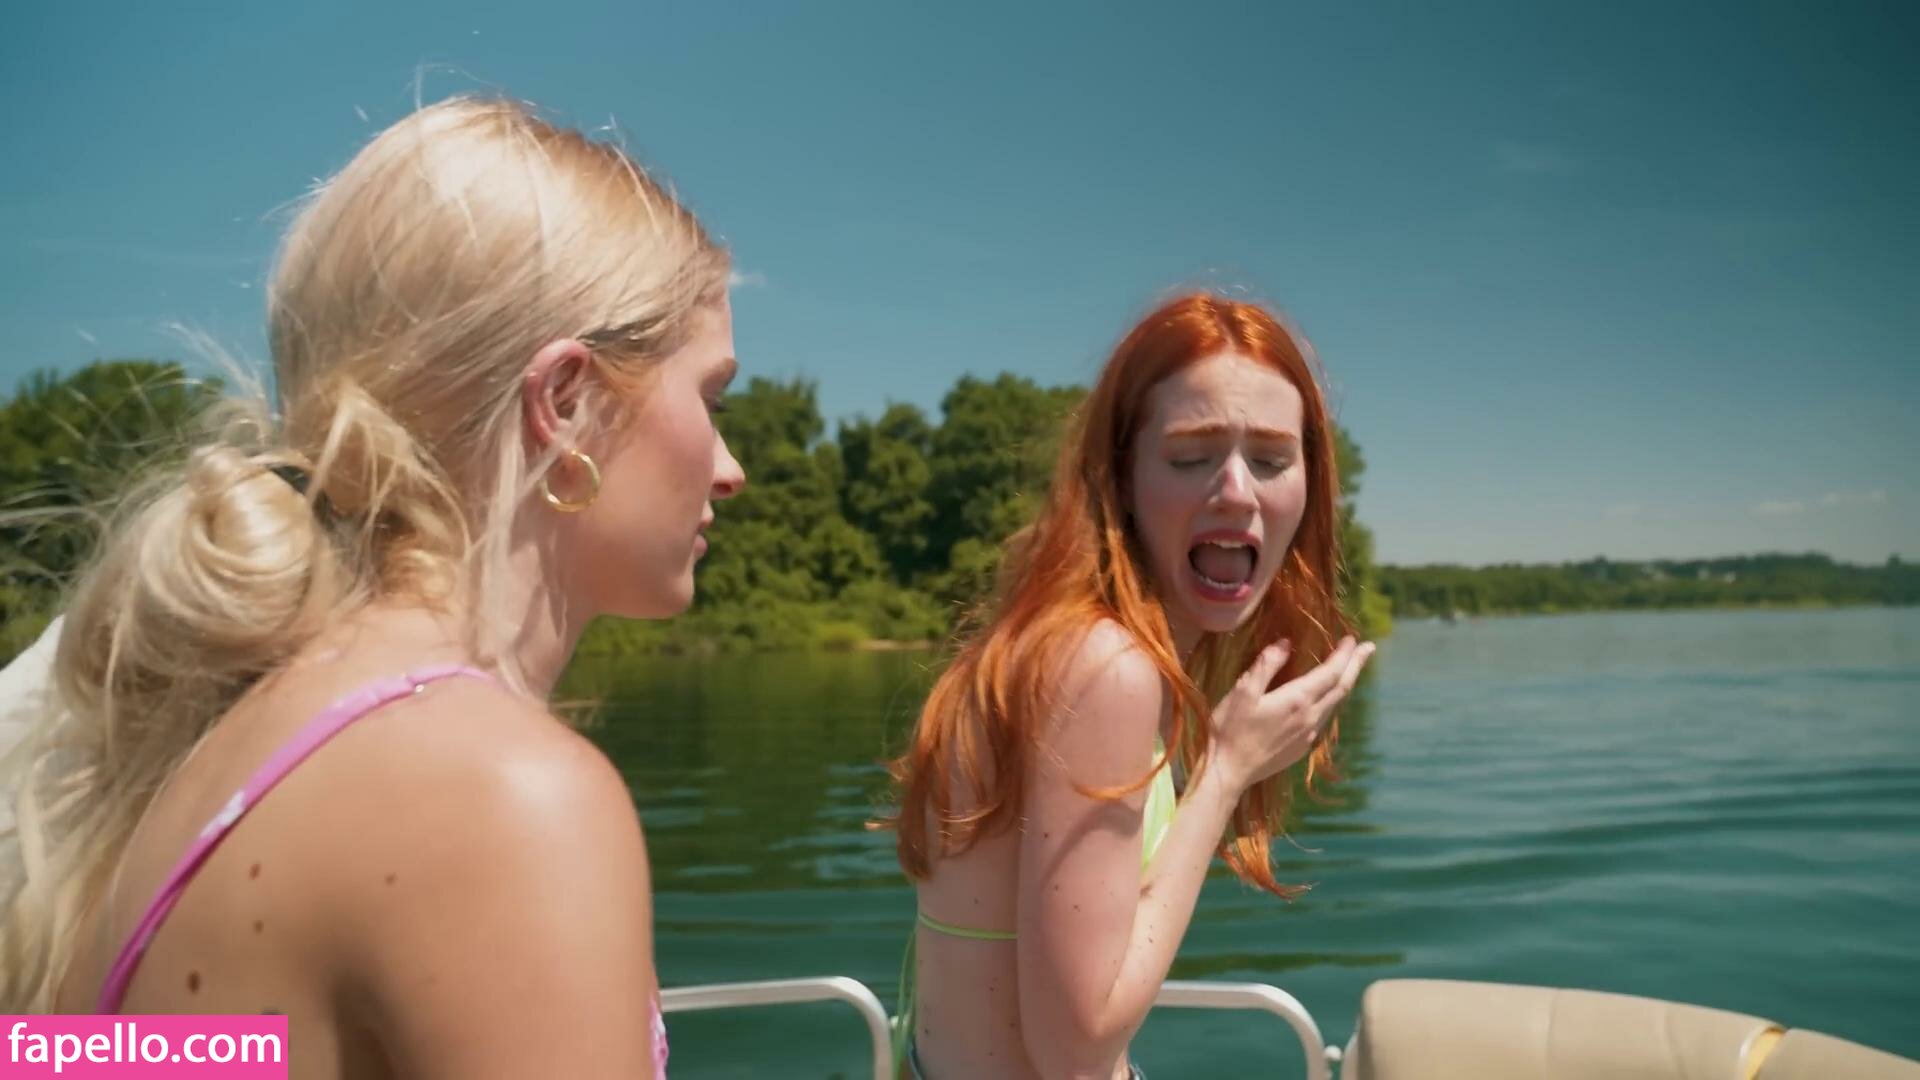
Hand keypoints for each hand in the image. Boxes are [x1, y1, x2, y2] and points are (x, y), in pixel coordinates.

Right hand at [1204, 636, 1374, 792]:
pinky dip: (1330, 701)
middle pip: (1341, 688)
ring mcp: (1308, 735)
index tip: (1353, 638)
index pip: (1331, 672)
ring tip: (1350, 669)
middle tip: (1368, 648)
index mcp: (1297, 700)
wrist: (1228, 771)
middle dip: (1356, 665)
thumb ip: (1267, 665)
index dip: (1344, 654)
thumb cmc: (1230, 729)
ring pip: (1334, 704)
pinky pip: (1323, 719)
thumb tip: (1286, 643)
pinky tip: (1324, 698)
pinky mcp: (1301, 748)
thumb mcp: (1243, 691)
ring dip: (1345, 683)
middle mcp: (1310, 718)